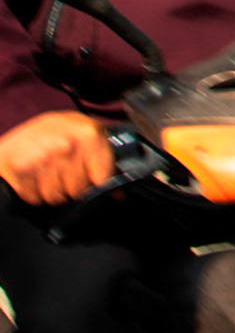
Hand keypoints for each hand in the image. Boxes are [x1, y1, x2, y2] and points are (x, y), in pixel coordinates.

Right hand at [0, 112, 114, 206]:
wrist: (16, 135)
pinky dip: (35, 193)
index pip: (104, 179)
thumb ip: (104, 159)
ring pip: (57, 197)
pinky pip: (36, 198)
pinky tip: (35, 177)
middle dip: (72, 186)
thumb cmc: (55, 135)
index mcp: (90, 133)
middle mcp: (69, 145)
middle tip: (64, 171)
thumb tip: (119, 194)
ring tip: (49, 173)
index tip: (92, 179)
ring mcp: (45, 157)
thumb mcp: (84, 134)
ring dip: (53, 191)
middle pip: (79, 191)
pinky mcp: (24, 170)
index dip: (97, 183)